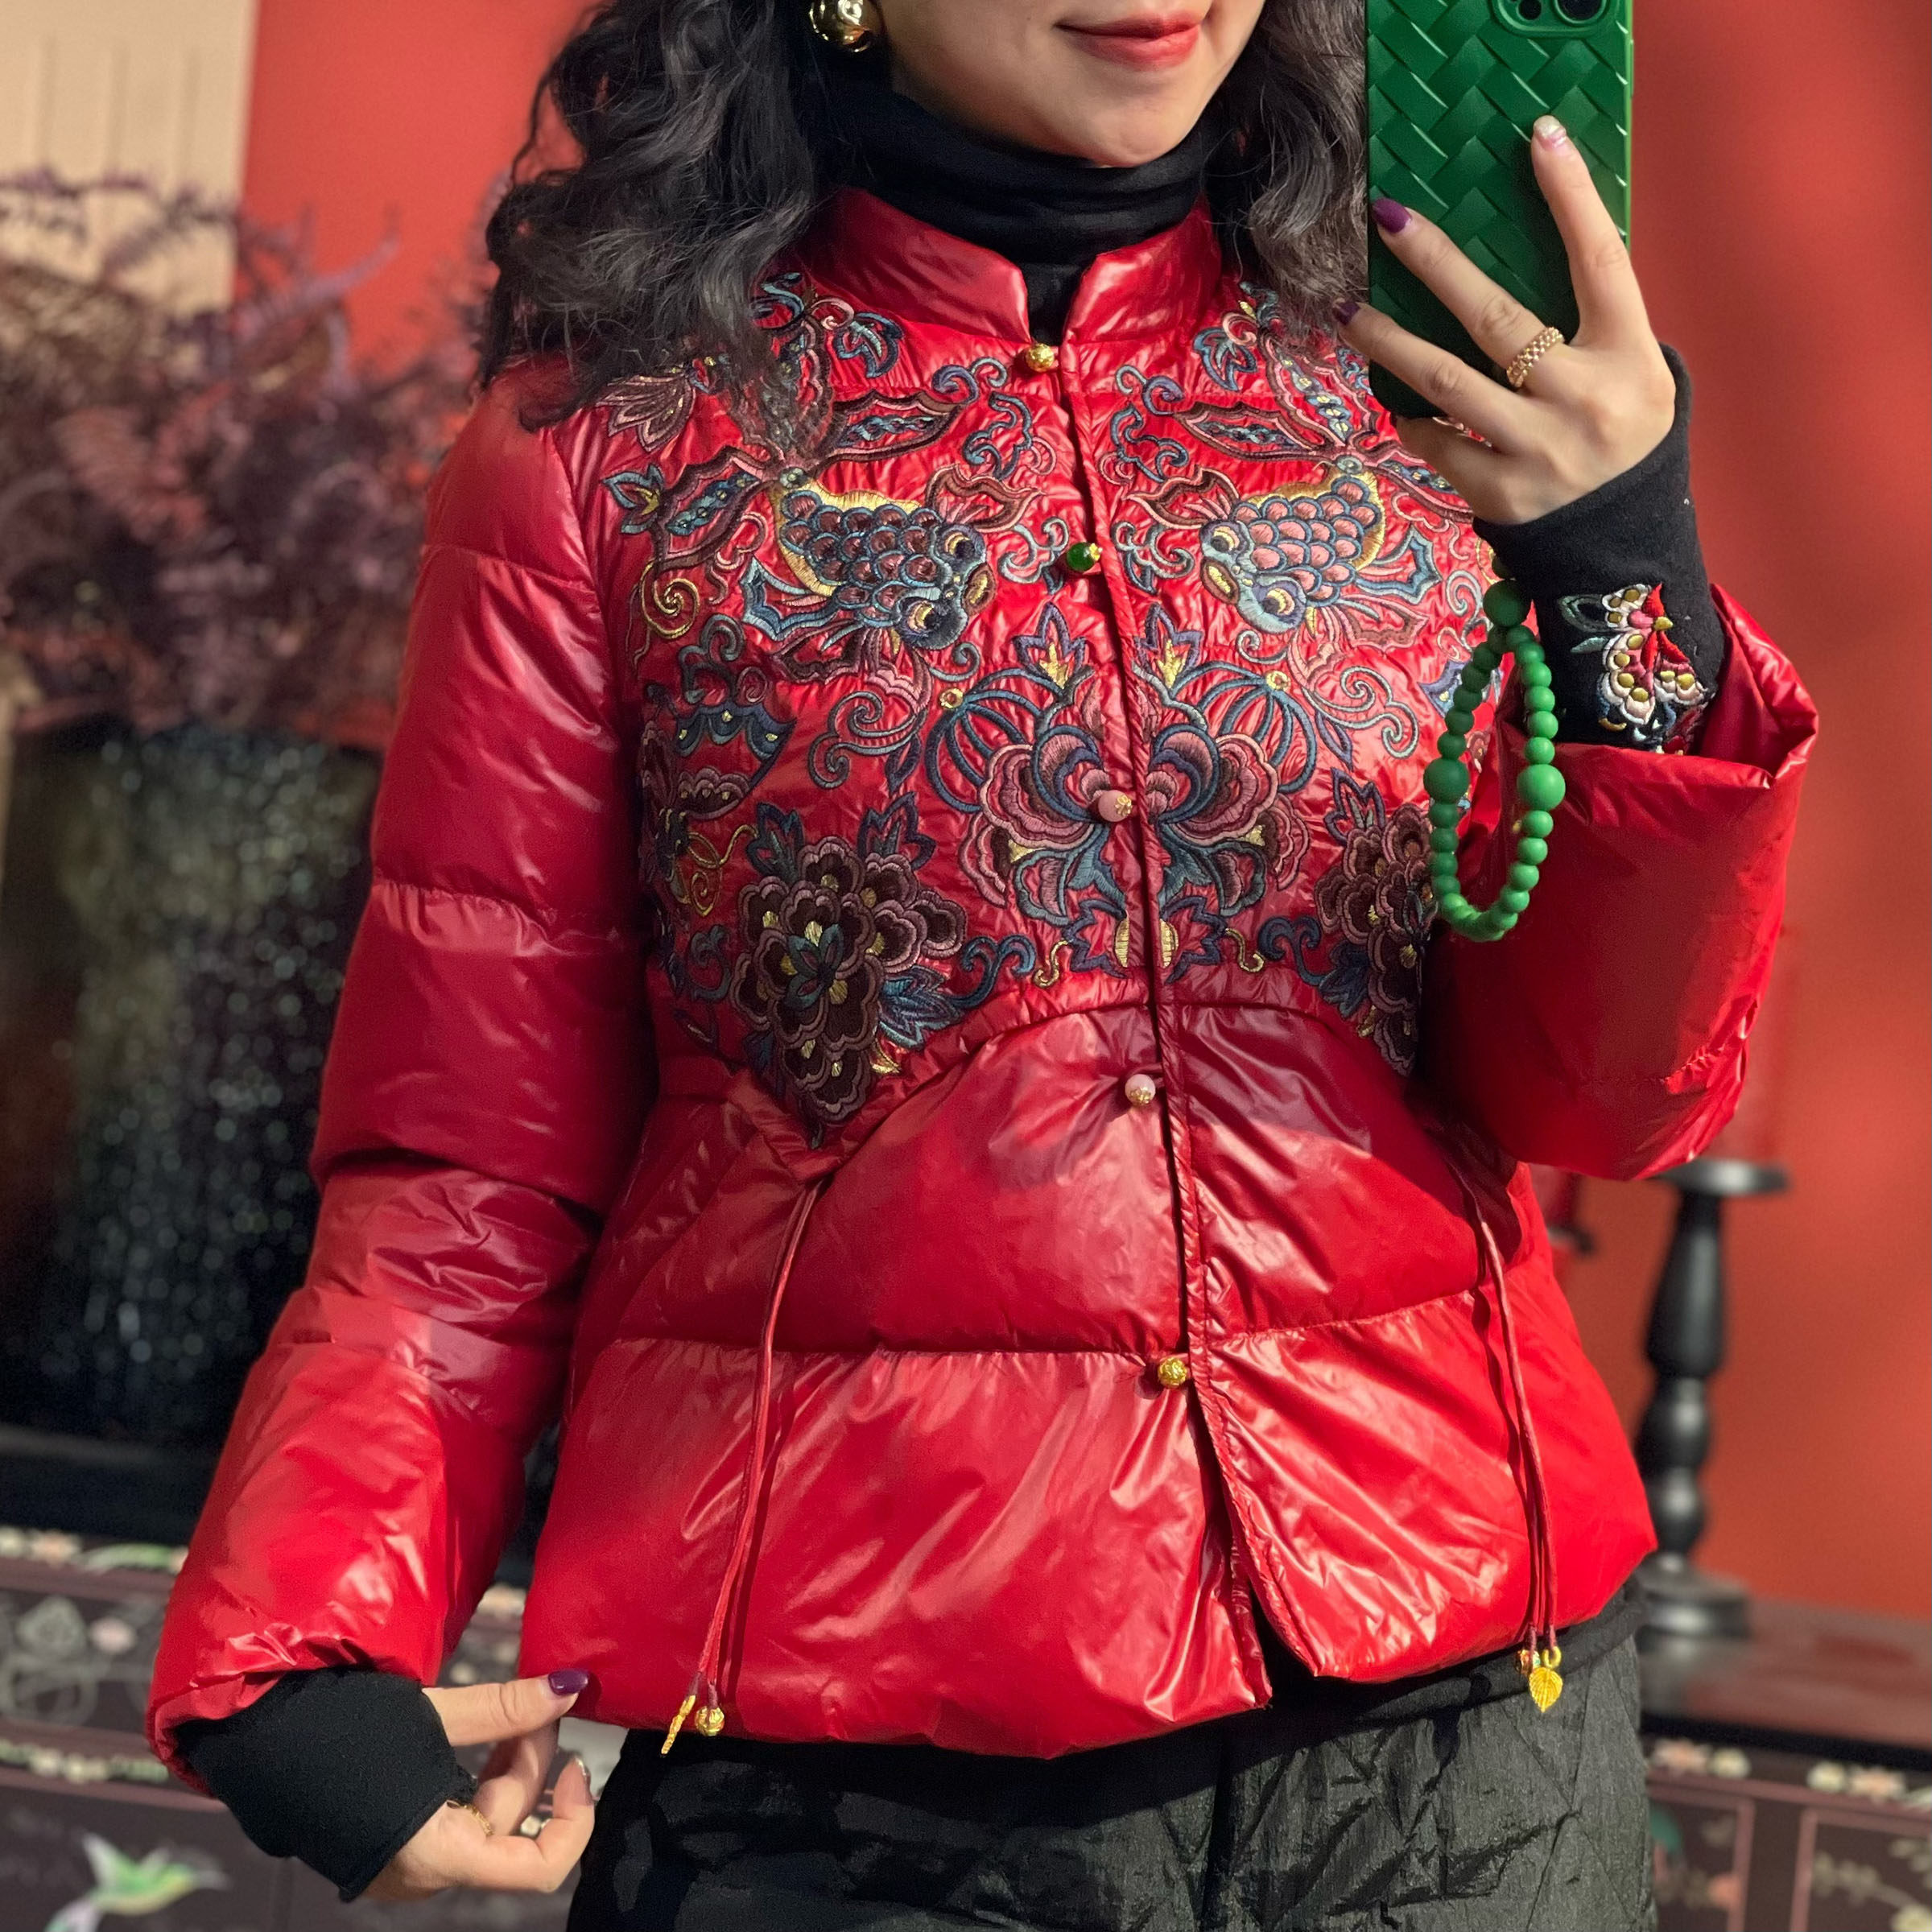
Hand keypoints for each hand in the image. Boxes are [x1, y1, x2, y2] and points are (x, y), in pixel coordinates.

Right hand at [363, 1674, 594, 1900]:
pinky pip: (450, 1821)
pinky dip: (471, 1780)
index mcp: (437, 1855)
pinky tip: (473, 1736)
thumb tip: (571, 1686)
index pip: (539, 1870)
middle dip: (530, 1762)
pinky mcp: (387, 1846)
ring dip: (503, 1767)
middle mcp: (421, 1877)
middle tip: (535, 1700)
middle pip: (508, 1829)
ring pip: (481, 1824)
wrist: (256, 1735)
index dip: (574, 1819)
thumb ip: (507, 1708)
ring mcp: (401, 1867)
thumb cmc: (341, 1726)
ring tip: (507, 1710)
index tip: (576, 1761)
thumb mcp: (435, 1713)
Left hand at [1338, 115, 1676, 525]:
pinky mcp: (1498, 491)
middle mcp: (1582, 398)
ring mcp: (1537, 448)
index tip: (1537, 138)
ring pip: (1443, 381)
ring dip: (1387, 341)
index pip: (1600, 258)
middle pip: (1497, 317)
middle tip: (1389, 221)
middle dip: (1436, 264)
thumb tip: (1522, 252)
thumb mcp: (1633, 374)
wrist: (1623, 548)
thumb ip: (1591, 324)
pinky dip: (1414, 418)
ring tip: (1347, 309)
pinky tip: (1400, 400)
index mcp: (1629, 355)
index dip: (1571, 197)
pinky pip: (1436, 440)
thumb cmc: (1620, 438)